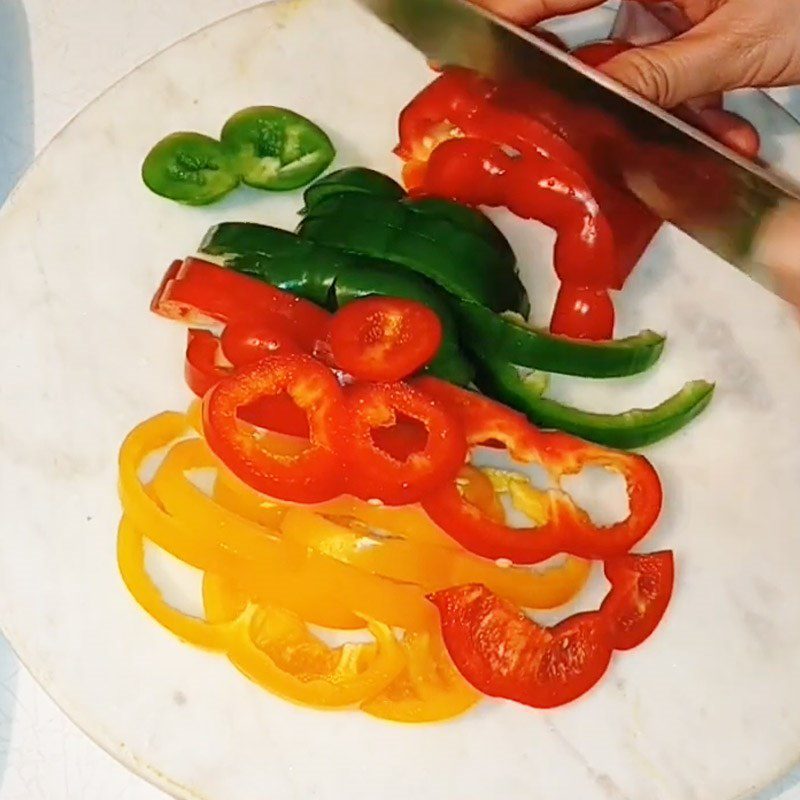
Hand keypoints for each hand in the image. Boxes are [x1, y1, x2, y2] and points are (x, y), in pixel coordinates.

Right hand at [474, 0, 799, 107]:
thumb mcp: (736, 45)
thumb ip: (657, 78)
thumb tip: (596, 104)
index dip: (501, 14)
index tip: (457, 41)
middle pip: (582, 22)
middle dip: (578, 78)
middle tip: (532, 103)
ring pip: (633, 57)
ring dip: (661, 106)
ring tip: (704, 130)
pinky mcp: (698, 21)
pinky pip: (672, 67)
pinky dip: (697, 104)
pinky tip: (730, 126)